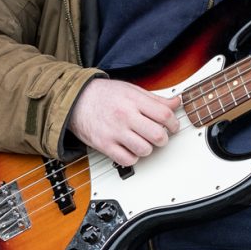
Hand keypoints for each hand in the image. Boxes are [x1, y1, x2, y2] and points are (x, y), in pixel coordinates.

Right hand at [65, 78, 180, 166]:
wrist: (75, 100)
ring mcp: (114, 132)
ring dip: (148, 148)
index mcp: (133, 100)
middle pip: (157, 135)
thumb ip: (155, 98)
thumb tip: (176, 103)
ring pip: (145, 150)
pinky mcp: (104, 145)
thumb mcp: (131, 89)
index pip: (164, 115)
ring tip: (143, 142)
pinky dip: (133, 157)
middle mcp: (125, 116)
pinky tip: (130, 149)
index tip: (172, 126)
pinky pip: (127, 160)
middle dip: (163, 138)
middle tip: (160, 136)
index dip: (173, 123)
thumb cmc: (103, 94)